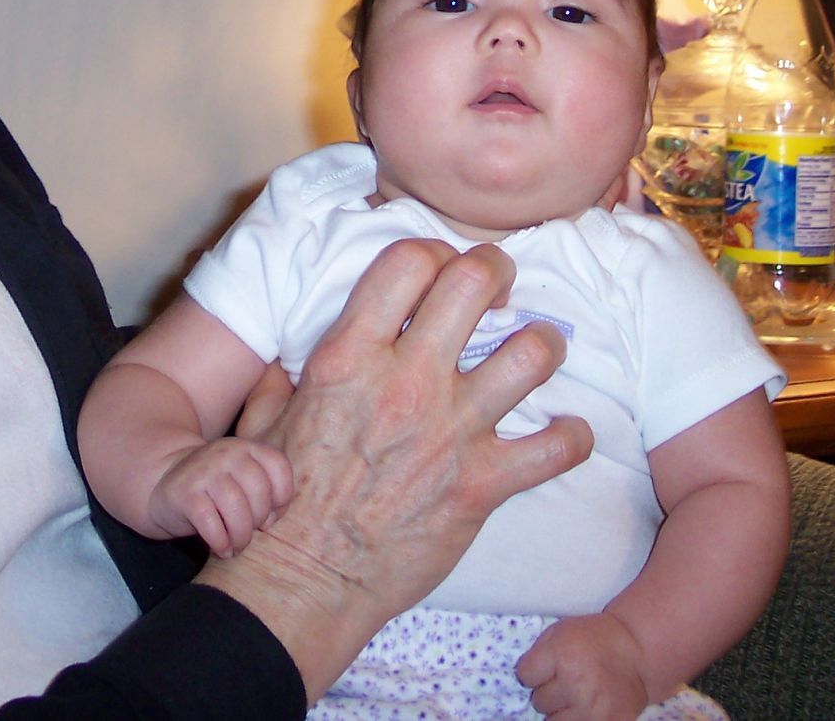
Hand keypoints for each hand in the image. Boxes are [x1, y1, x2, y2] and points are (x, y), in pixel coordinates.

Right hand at [148, 436, 293, 556]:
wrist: (163, 481)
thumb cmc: (214, 489)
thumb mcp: (241, 479)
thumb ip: (264, 492)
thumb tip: (270, 520)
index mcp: (246, 447)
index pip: (279, 467)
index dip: (282, 498)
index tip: (269, 516)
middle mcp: (226, 453)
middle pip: (259, 491)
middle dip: (259, 520)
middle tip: (248, 533)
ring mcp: (204, 471)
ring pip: (237, 509)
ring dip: (241, 537)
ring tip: (236, 546)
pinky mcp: (185, 494)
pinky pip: (212, 524)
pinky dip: (221, 543)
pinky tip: (220, 549)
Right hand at [200, 239, 591, 699]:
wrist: (305, 582)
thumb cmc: (280, 504)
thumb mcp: (264, 420)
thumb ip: (283, 378)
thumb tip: (291, 359)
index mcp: (347, 357)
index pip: (407, 260)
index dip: (431, 251)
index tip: (438, 269)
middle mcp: (405, 382)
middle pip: (473, 282)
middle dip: (495, 270)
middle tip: (499, 284)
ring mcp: (449, 432)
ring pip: (530, 353)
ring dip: (542, 345)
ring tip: (536, 350)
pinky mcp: (481, 486)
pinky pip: (556, 447)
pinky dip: (570, 437)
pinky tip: (563, 433)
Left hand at [517, 613, 649, 720]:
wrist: (637, 652)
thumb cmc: (594, 639)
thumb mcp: (561, 632)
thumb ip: (538, 654)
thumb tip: (523, 680)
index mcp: (563, 653)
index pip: (525, 676)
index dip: (533, 671)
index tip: (547, 667)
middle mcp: (576, 683)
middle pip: (538, 701)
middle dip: (548, 691)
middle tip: (566, 680)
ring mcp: (592, 708)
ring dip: (559, 711)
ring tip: (575, 696)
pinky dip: (577, 719)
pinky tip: (587, 706)